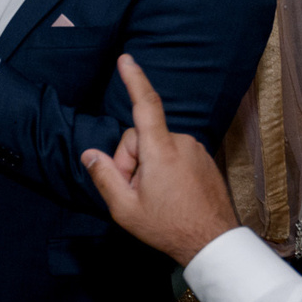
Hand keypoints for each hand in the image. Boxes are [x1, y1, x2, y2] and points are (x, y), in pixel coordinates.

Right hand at [80, 55, 240, 265]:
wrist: (211, 241)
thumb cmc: (167, 226)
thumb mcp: (124, 208)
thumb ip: (104, 176)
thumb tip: (90, 155)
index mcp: (161, 150)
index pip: (145, 105)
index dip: (134, 80)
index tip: (126, 60)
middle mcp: (181, 142)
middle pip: (140, 137)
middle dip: (131, 161)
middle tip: (134, 193)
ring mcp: (195, 150)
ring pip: (157, 147)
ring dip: (148, 167)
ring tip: (154, 197)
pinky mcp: (203, 159)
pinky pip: (174, 155)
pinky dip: (165, 170)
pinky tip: (169, 195)